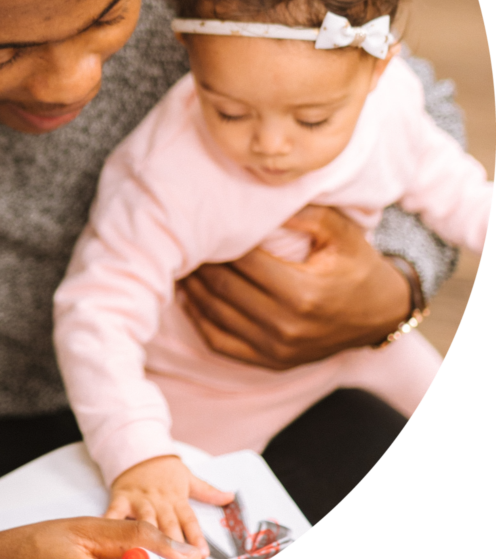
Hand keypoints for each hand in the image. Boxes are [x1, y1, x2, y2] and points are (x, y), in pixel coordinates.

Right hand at [104, 455, 233, 557]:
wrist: (137, 450)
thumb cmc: (164, 470)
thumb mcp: (187, 477)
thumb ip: (208, 491)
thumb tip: (231, 496)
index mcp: (177, 498)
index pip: (189, 520)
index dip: (196, 537)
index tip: (202, 555)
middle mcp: (159, 501)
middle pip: (168, 526)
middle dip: (174, 547)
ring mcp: (139, 501)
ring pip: (145, 523)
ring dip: (148, 541)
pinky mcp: (120, 498)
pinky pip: (114, 514)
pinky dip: (111, 525)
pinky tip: (108, 539)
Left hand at [179, 205, 412, 369]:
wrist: (379, 314)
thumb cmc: (356, 265)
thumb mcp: (340, 231)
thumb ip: (303, 212)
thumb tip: (258, 197)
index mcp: (303, 292)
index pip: (242, 261)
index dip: (217, 240)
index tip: (198, 221)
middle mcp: (286, 325)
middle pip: (223, 287)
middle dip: (198, 262)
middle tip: (178, 239)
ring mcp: (277, 348)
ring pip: (216, 315)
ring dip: (192, 288)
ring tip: (178, 262)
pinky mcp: (270, 362)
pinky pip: (221, 343)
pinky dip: (199, 319)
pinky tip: (189, 297)